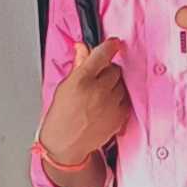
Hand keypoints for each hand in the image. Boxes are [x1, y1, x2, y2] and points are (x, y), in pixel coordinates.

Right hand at [40, 37, 131, 162]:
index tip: (113, 43)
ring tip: (100, 94)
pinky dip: (119, 99)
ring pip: (122, 84)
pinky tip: (106, 104)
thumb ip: (77, 65)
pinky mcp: (119, 117)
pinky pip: (126, 99)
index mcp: (82, 80)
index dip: (110, 46)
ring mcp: (111, 105)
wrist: (66, 144)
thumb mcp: (64, 87)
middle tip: (97, 78)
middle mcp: (98, 91)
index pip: (102, 54)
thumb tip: (83, 48)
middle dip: (107, 70)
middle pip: (115, 69)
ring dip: (114, 85)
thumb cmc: (61, 117)